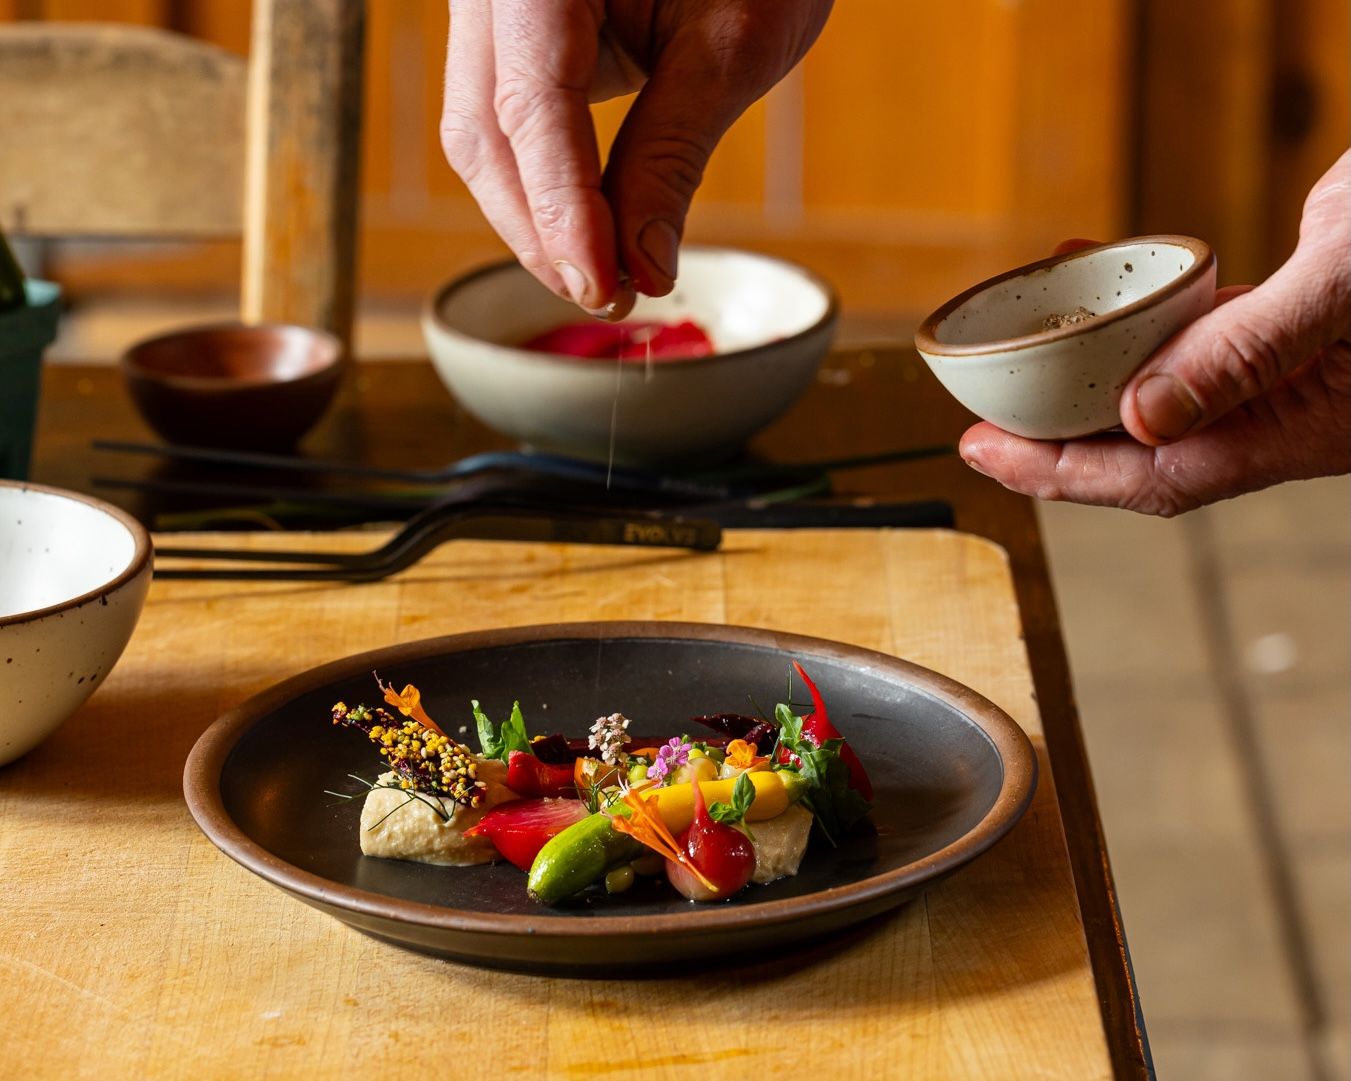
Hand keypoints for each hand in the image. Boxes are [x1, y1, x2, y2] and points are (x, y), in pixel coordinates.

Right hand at [441, 0, 832, 316]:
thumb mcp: (732, 45)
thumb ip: (673, 156)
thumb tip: (644, 269)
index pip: (531, 105)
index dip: (562, 210)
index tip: (603, 286)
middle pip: (485, 132)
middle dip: (541, 230)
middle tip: (608, 297)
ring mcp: (492, 7)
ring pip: (482, 137)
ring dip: (536, 220)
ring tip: (603, 277)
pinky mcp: (509, 36)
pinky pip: (500, 123)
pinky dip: (542, 186)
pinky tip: (587, 232)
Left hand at [959, 150, 1350, 515]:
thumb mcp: (1344, 288)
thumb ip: (1248, 353)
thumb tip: (1143, 418)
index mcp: (1294, 427)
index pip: (1152, 474)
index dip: (1060, 474)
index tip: (983, 455)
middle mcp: (1275, 413)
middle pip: (1137, 447)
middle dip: (1052, 442)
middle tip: (975, 420)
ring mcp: (1275, 374)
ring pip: (1154, 395)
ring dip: (1082, 380)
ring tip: (1014, 353)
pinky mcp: (1276, 327)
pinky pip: (1183, 339)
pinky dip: (1129, 321)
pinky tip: (1089, 276)